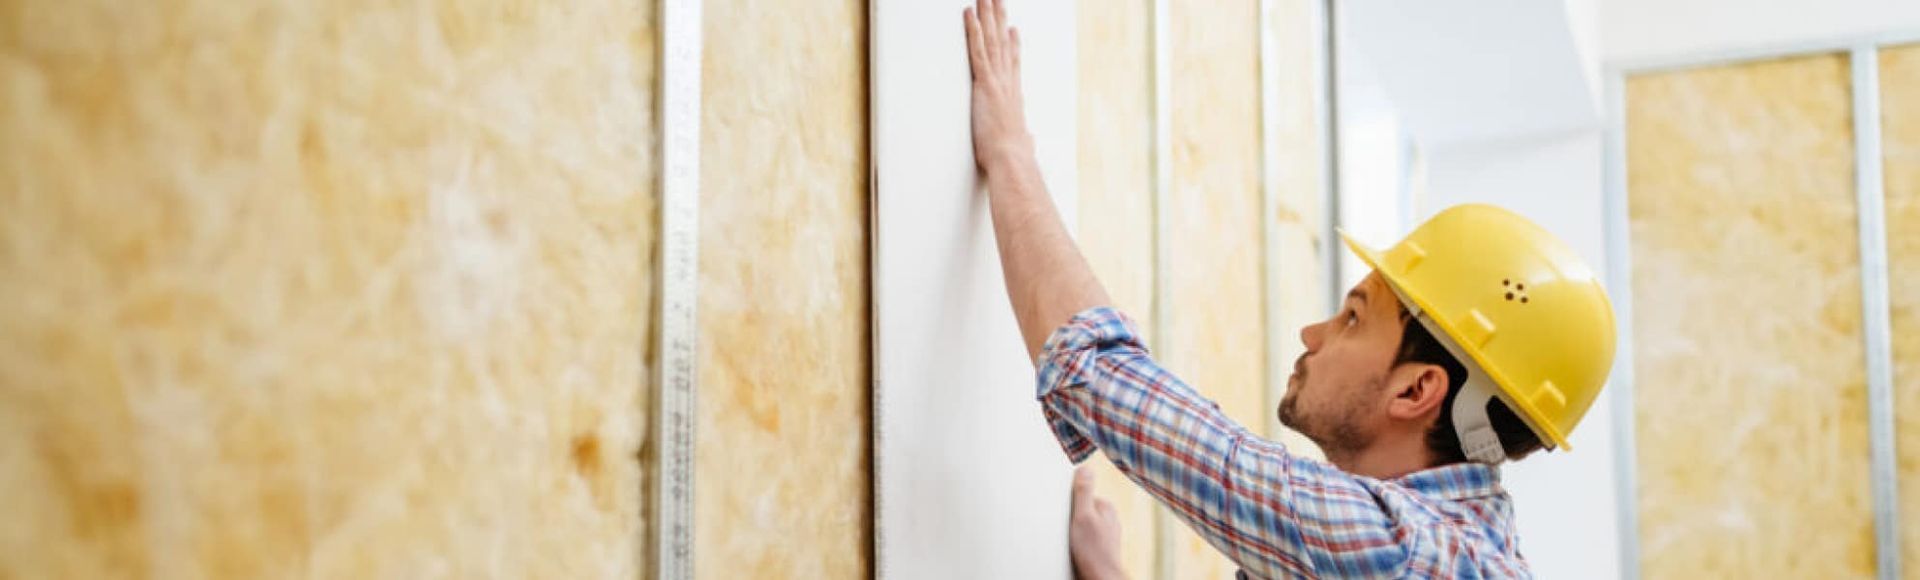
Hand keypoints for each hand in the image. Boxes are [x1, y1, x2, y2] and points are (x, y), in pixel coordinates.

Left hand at [964, 0, 1034, 175]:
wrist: (1012, 162)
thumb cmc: (1014, 159)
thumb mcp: (1022, 145)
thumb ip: (1025, 139)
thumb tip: (1029, 141)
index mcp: (1014, 97)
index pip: (1013, 64)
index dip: (1012, 45)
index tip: (1012, 29)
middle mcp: (1008, 83)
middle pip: (1002, 44)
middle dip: (999, 20)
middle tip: (997, 1)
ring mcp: (997, 81)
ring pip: (991, 40)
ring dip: (987, 16)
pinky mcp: (985, 84)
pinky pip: (977, 51)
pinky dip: (973, 31)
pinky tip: (969, 14)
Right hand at [1069, 465, 1127, 579]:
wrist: (1101, 578)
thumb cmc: (1092, 551)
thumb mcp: (1083, 516)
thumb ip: (1084, 492)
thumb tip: (1086, 467)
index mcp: (1106, 506)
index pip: (1082, 494)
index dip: (1069, 502)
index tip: (1064, 513)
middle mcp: (1109, 518)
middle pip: (1082, 509)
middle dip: (1071, 517)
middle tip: (1068, 530)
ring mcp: (1106, 533)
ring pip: (1083, 525)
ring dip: (1074, 531)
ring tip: (1072, 542)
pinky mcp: (1101, 546)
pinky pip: (1085, 538)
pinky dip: (1078, 542)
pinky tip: (1075, 549)